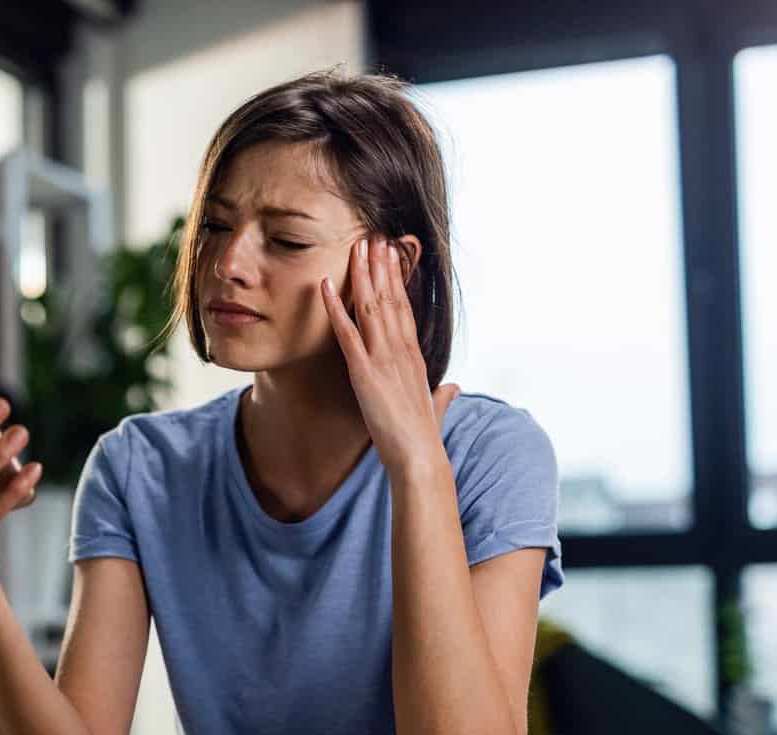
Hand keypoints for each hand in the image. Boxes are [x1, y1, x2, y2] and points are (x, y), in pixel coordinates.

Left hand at [321, 234, 458, 471]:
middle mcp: (401, 349)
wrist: (419, 457)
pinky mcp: (365, 372)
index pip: (405, 307)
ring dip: (362, 274)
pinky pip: (346, 333)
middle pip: (390, 297)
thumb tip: (452, 388)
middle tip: (374, 236)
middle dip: (382, 266)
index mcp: (414, 355)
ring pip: (372, 306)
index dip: (397, 279)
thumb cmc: (423, 436)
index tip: (392, 255)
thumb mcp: (435, 407)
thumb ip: (442, 395)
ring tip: (357, 246)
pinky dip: (334, 308)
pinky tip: (324, 286)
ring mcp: (383, 358)